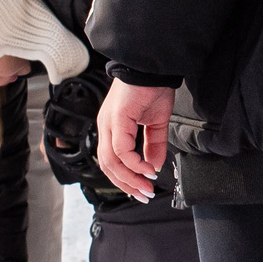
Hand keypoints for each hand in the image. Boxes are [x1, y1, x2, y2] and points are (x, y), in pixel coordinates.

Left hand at [97, 80, 174, 202]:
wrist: (152, 66)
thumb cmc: (152, 88)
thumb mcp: (156, 123)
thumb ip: (154, 145)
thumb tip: (154, 166)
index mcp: (112, 127)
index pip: (111, 161)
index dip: (125, 179)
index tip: (143, 189)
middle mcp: (106, 126)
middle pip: (107, 166)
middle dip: (126, 184)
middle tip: (144, 195)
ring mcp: (108, 122)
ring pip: (111, 160)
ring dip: (129, 178)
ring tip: (146, 186)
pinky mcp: (117, 118)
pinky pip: (120, 149)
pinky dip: (133, 162)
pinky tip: (146, 168)